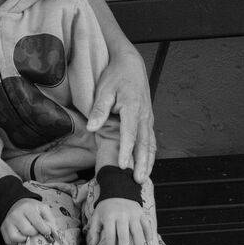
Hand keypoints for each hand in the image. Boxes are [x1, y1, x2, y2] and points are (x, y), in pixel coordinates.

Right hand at [1, 198, 57, 244]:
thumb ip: (50, 219)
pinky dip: (16, 242)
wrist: (15, 204)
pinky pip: (9, 241)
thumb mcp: (43, 209)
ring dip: (25, 239)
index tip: (47, 231)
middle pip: (28, 231)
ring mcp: (8, 222)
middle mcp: (16, 214)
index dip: (45, 230)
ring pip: (17, 238)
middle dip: (34, 233)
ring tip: (28, 235)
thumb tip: (52, 232)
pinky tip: (21, 237)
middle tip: (36, 231)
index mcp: (28, 208)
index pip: (38, 222)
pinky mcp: (3, 229)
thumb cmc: (32, 209)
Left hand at [87, 196, 152, 244]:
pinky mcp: (141, 212)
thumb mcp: (96, 216)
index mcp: (110, 216)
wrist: (118, 190)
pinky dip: (150, 235)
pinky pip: (147, 225)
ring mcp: (133, 214)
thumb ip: (94, 231)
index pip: (110, 234)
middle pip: (124, 235)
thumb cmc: (106, 208)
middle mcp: (122, 215)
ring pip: (137, 231)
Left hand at [89, 49, 155, 179]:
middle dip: (141, 163)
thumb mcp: (104, 89)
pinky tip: (147, 165)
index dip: (127, 150)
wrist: (131, 64)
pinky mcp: (148, 119)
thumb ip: (99, 109)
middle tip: (137, 180)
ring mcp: (148, 117)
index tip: (123, 165)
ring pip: (150, 143)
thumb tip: (92, 127)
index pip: (130, 133)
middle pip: (144, 143)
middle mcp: (144, 115)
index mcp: (132, 107)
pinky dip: (150, 154)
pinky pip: (151, 139)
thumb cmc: (116, 76)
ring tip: (143, 178)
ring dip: (148, 161)